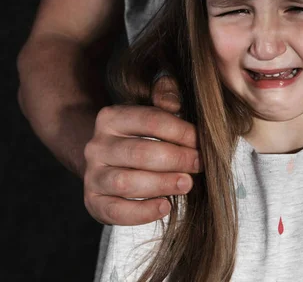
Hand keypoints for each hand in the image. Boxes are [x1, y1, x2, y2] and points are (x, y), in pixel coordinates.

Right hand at [83, 76, 199, 224]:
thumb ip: (166, 97)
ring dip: (162, 184)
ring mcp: (93, 175)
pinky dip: (142, 212)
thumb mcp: (155, 112)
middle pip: (140, 152)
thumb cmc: (144, 136)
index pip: (151, 120)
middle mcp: (97, 145)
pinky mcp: (94, 202)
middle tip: (199, 164)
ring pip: (126, 182)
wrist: (112, 161)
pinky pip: (116, 211)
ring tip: (187, 184)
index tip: (203, 142)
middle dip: (176, 159)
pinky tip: (165, 206)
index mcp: (112, 117)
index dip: (182, 132)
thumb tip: (173, 102)